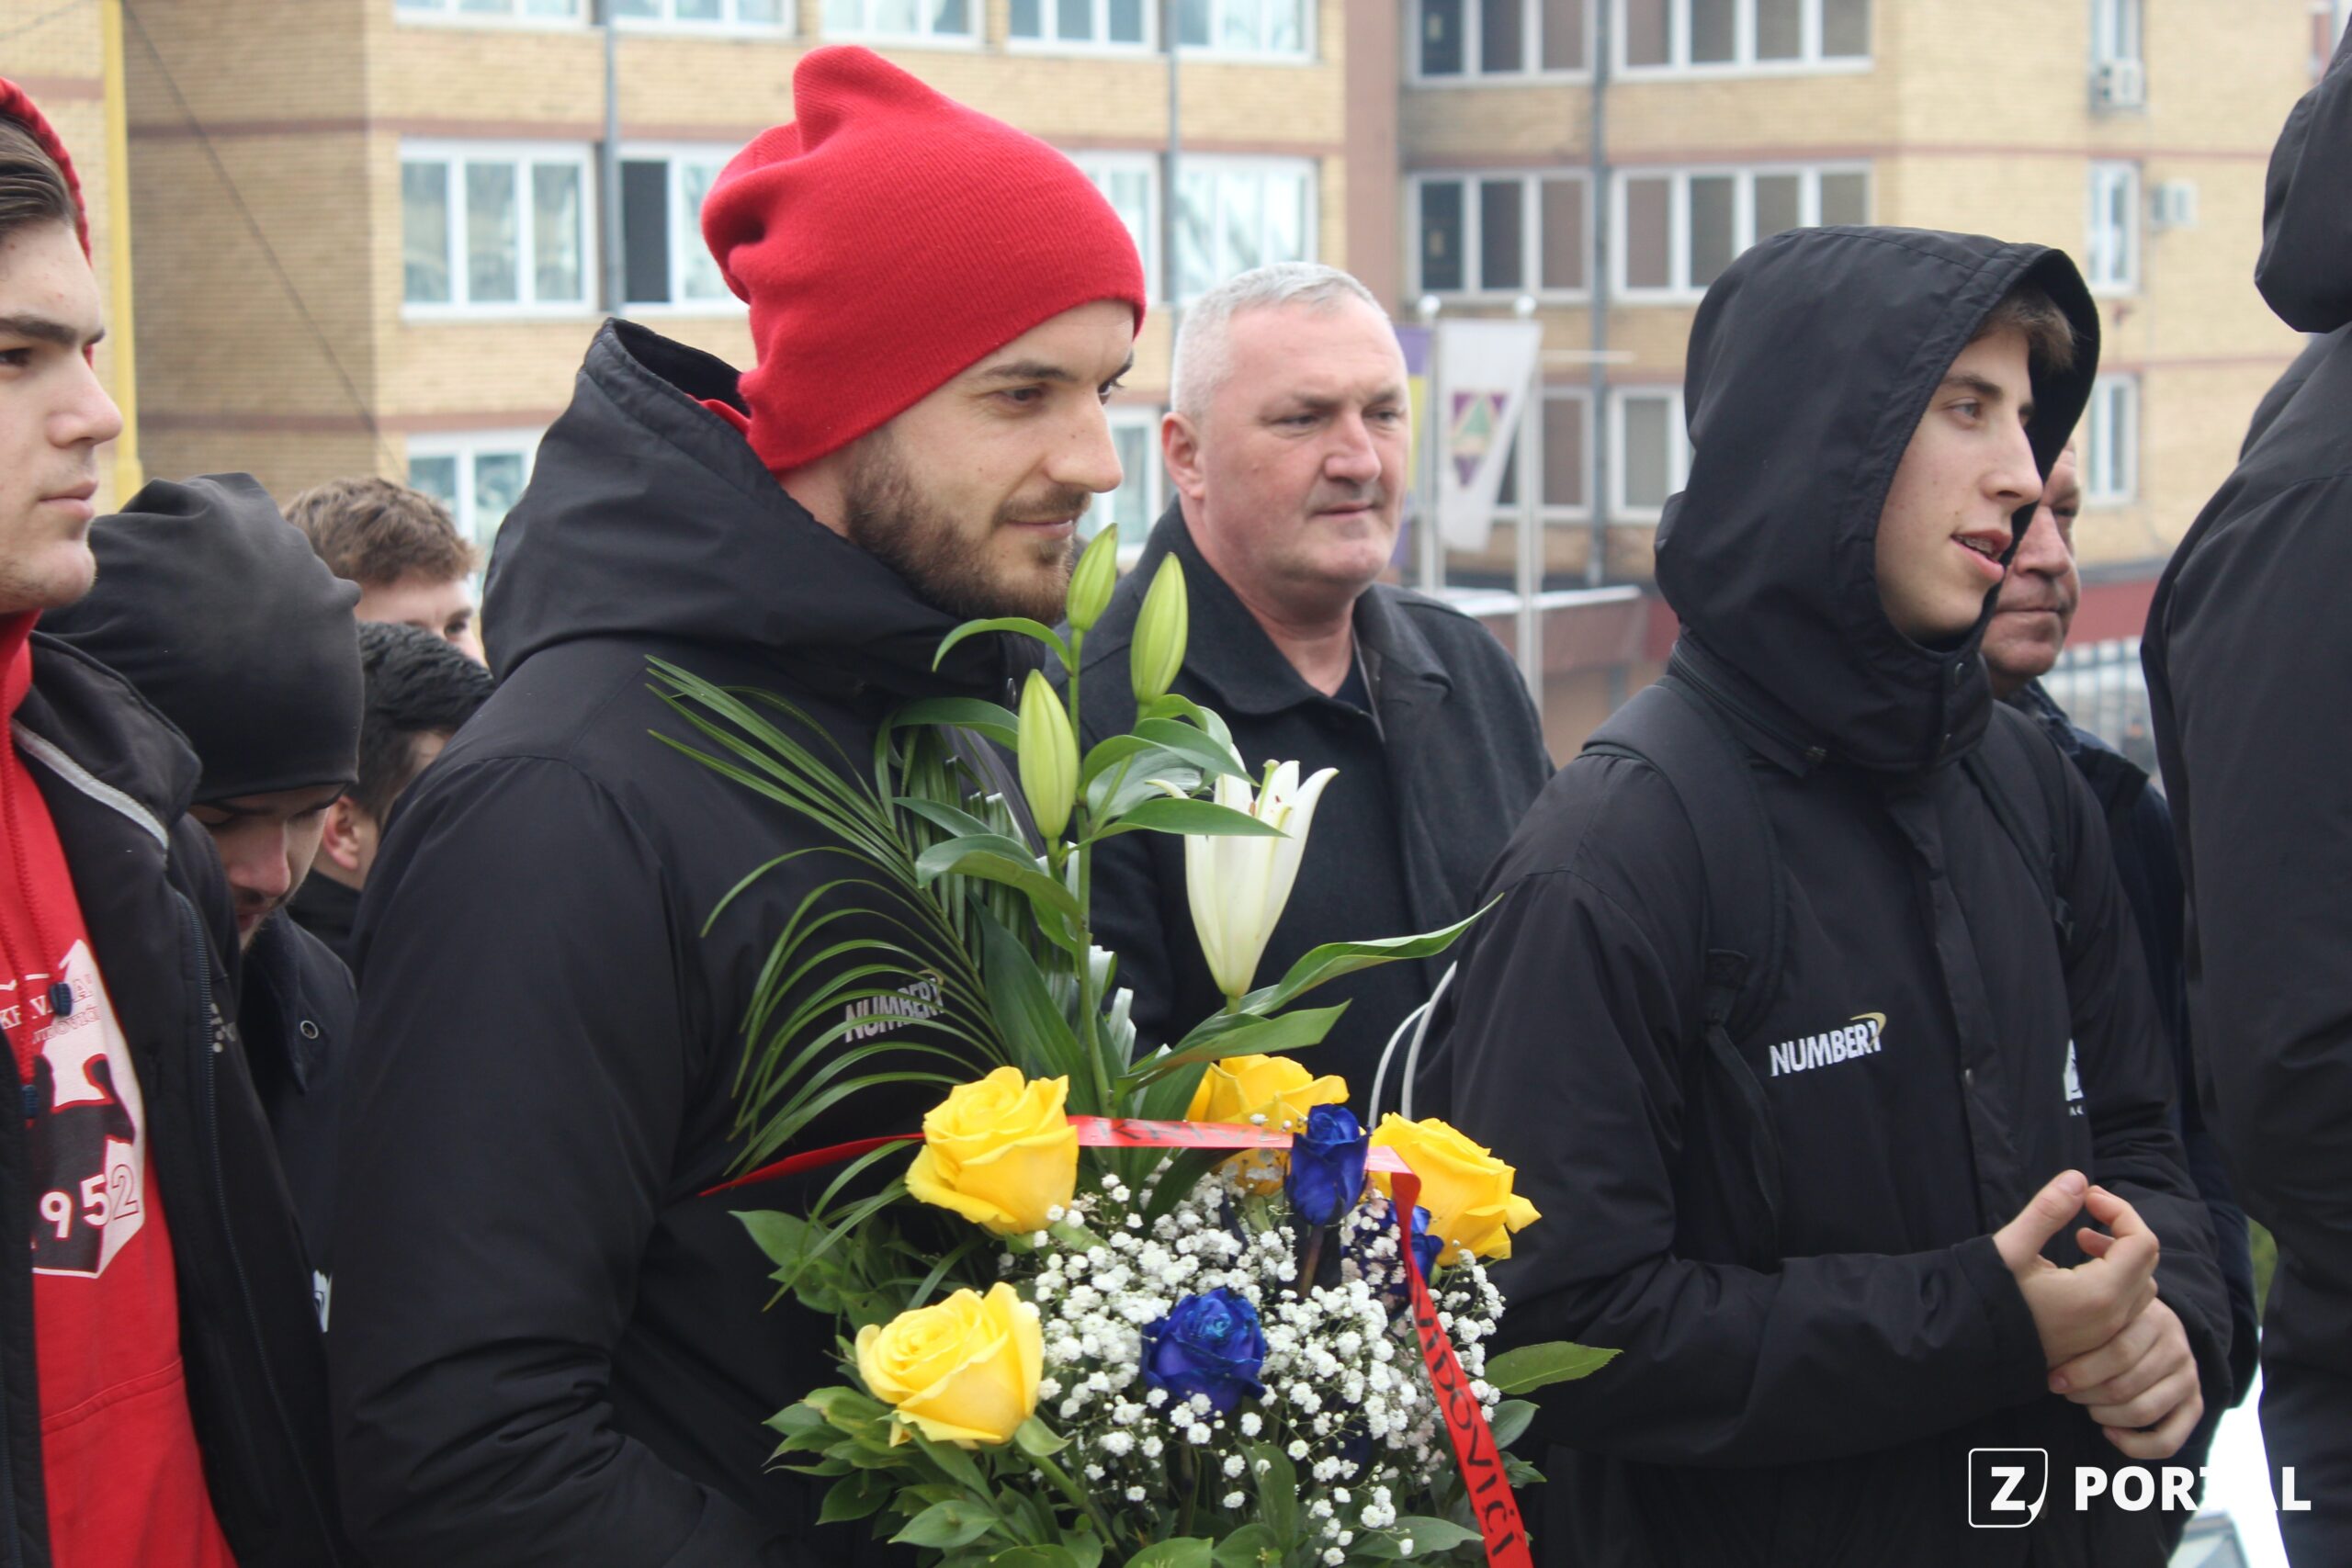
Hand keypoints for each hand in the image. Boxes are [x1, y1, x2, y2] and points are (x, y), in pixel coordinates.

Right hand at [1991, 1171, 2159, 1367]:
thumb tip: (2078, 1178)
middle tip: (2084, 1212)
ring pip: (2141, 1286)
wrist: (1967, 1349)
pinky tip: (2079, 1272)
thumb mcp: (2012, 1248)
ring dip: (2121, 1255)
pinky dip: (2116, 1279)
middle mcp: (2113, 1318)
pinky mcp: (2097, 1344)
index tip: (2086, 1196)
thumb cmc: (1986, 1298)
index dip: (2119, 1210)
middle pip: (2147, 1261)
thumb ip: (2048, 1211)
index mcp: (2099, 1293)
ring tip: (2082, 1241)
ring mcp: (2108, 1335)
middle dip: (2122, 1228)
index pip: (2141, 1241)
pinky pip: (2128, 1306)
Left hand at [2048, 1296, 2203, 1460]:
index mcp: (2153, 1319)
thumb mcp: (2099, 1311)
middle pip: (2125, 1386)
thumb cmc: (2109, 1321)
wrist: (2150, 1325)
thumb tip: (2043, 1343)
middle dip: (2087, 1395)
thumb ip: (2081, 1321)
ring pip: (2142, 1412)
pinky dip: (2135, 1445)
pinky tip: (2109, 1433)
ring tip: (2086, 1407)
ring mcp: (2188, 1377)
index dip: (2080, 1372)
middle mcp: (2177, 1347)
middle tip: (2066, 1393)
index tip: (2053, 1380)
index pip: (2117, 1353)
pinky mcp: (2194, 1404)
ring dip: (2105, 1416)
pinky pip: (2168, 1440)